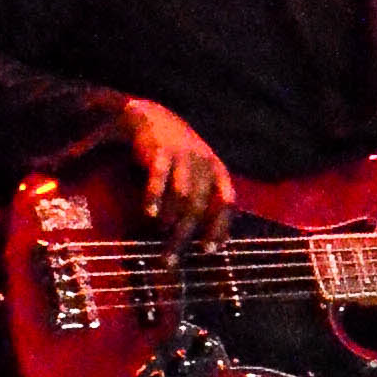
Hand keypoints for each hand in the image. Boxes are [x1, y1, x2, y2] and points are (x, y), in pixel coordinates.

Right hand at [119, 98, 233, 243]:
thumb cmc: (178, 154)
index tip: (209, 250)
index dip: (219, 227)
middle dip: (186, 236)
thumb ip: (205, 201)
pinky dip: (155, 198)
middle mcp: (204, 164)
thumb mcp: (198, 174)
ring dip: (171, 221)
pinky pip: (159, 179)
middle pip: (200, 206)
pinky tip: (149, 215)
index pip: (227, 203)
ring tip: (160, 240)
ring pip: (182, 196)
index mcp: (218, 170)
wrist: (153, 117)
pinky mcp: (161, 152)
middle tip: (171, 259)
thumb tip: (217, 242)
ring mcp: (183, 157)